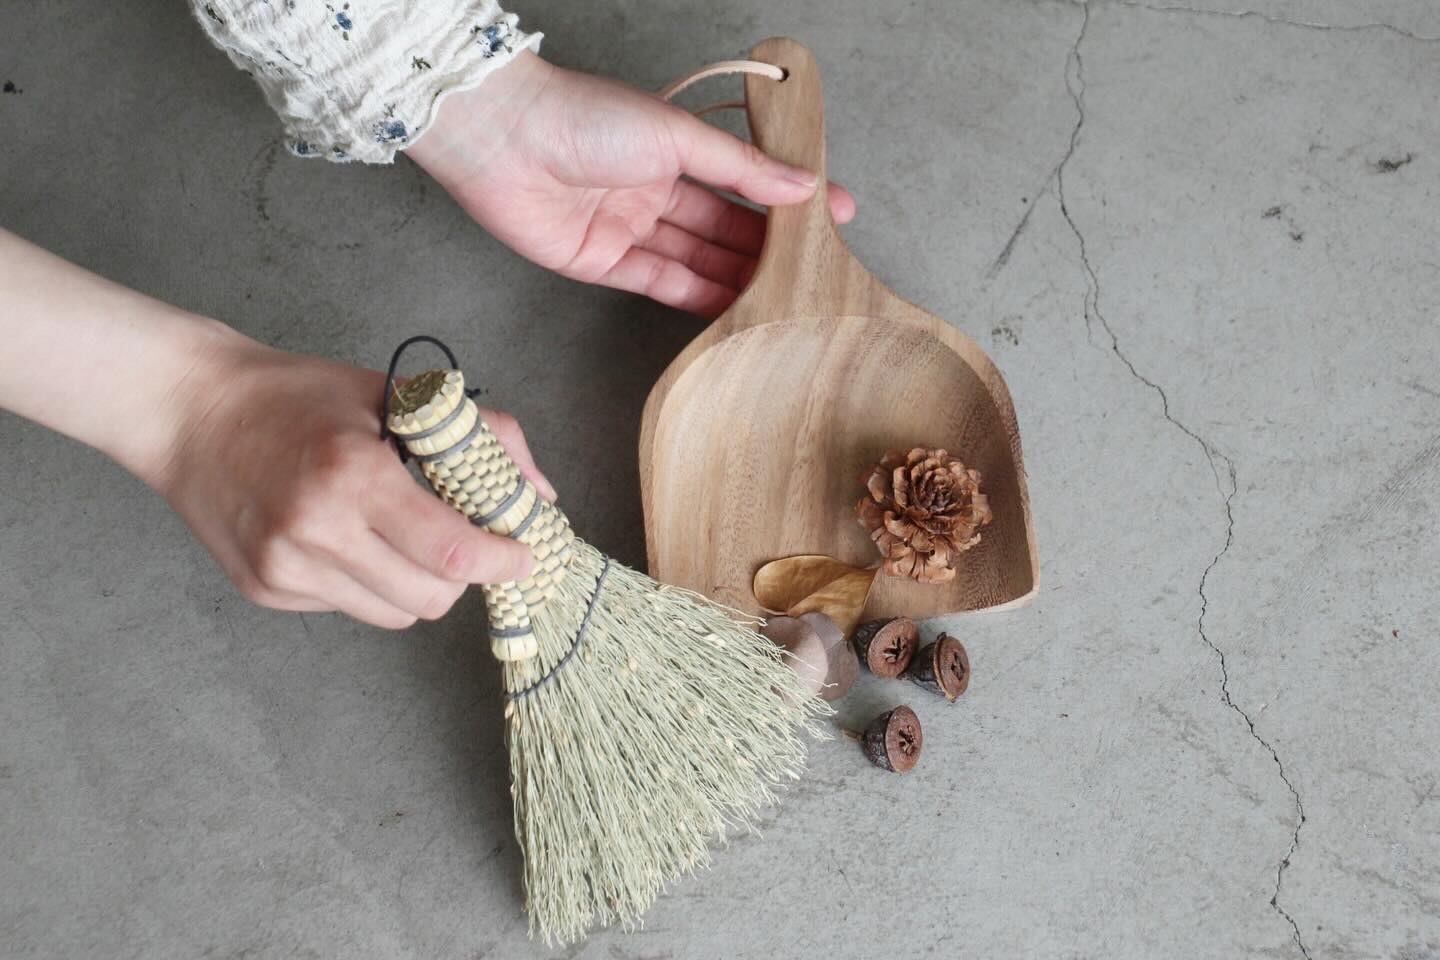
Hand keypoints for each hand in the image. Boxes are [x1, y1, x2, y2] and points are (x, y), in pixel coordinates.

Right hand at [152, 337, 553, 628]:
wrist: (189, 411)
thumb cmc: (296, 397)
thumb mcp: (395, 396)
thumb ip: (480, 437)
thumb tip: (538, 492)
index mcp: (354, 475)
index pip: (452, 552)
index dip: (501, 562)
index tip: (521, 555)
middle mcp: (316, 531)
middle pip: (430, 598)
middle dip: (462, 575)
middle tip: (464, 542)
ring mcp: (285, 568)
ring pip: (393, 614)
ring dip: (416, 584)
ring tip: (402, 537)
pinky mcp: (264, 589)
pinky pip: (347, 607)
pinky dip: (365, 582)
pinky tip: (346, 538)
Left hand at [408, 52, 856, 316]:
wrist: (503, 140)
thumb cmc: (586, 118)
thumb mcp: (677, 136)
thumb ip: (740, 168)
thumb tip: (803, 185)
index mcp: (675, 149)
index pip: (745, 182)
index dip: (788, 202)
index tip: (835, 220)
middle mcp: (655, 189)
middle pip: (722, 229)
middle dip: (767, 250)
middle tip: (813, 276)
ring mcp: (629, 227)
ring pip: (696, 260)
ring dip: (737, 280)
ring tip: (783, 303)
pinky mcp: (603, 262)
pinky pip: (660, 284)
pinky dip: (696, 297)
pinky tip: (733, 311)